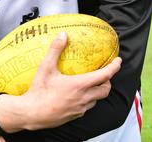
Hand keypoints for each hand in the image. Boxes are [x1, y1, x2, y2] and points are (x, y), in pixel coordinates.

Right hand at [0, 32, 120, 132]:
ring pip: (97, 99)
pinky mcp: (76, 115)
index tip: (118, 61)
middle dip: (108, 81)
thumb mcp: (45, 68)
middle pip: (106, 89)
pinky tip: (78, 96)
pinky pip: (87, 107)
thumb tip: (63, 35)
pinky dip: (88, 100)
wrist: (32, 113)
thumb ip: (55, 50)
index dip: (114, 67)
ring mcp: (81, 108)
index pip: (105, 75)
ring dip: (98, 91)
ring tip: (91, 84)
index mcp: (80, 85)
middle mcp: (84, 97)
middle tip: (104, 73)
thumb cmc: (39, 91)